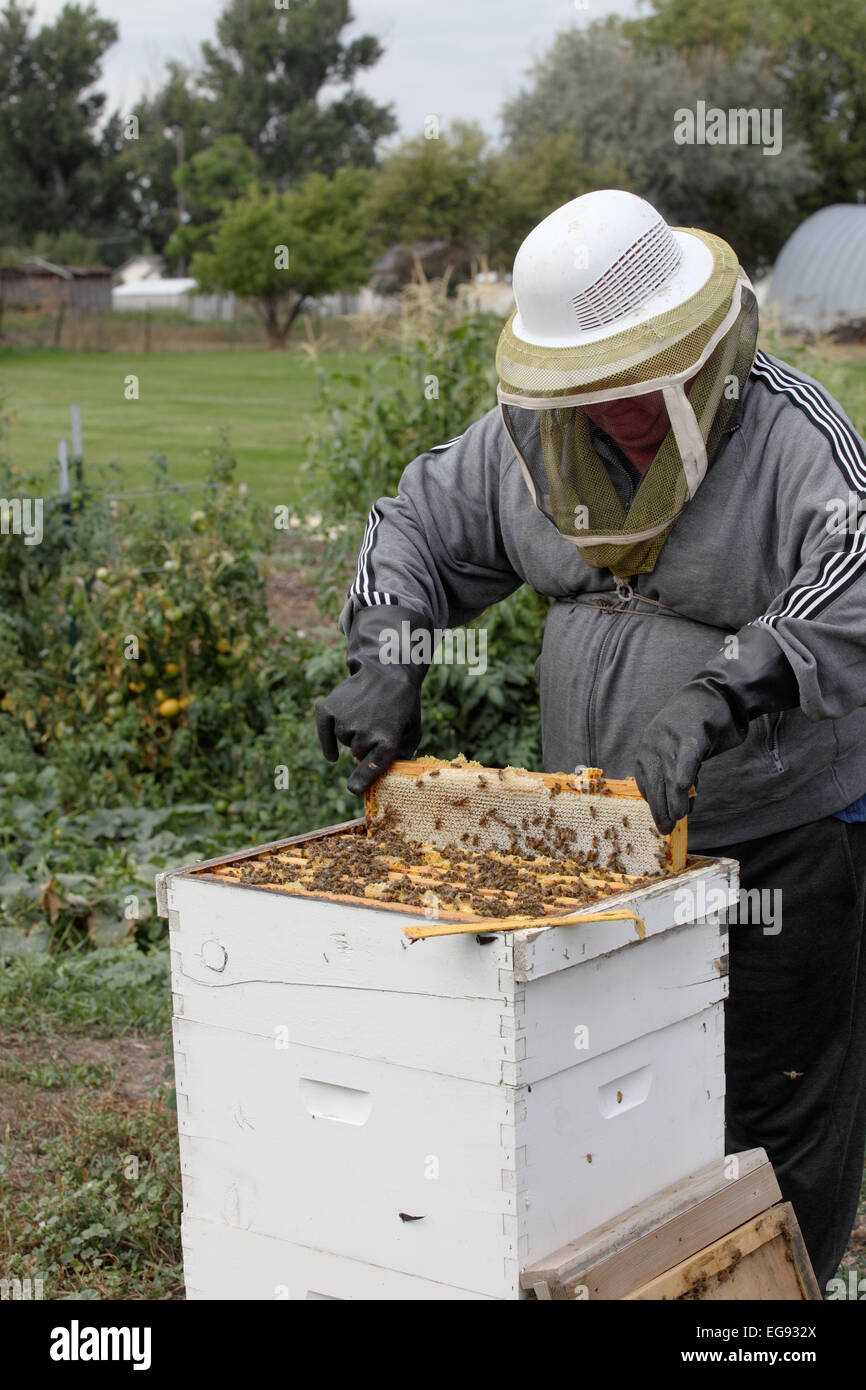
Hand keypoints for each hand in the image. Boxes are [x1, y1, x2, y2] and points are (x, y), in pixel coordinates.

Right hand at [315, 604, 431, 794]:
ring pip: (344, 740)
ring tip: (365, 714)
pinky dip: (326, 741)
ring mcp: (344, 720)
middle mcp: (364, 731)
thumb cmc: (402, 704)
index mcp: (388, 739)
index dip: (363, 779)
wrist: (386, 669)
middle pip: (358, 754)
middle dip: (365, 746)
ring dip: (352, 733)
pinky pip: (324, 732)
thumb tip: (387, 776)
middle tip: (376, 725)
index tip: (353, 788)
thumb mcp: (413, 729)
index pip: (373, 766)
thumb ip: (403, 754)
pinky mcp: (328, 709)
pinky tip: (332, 756)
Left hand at [634, 624, 798, 833]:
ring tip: (677, 818)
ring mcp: (671, 737)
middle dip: (659, 807)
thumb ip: (675, 773)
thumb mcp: (679, 750)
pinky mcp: (692, 734)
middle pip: (654, 781)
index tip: (660, 820)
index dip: (653, 803)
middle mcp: (654, 741)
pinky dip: (684, 777)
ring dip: (673, 799)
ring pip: (669, 775)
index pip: (645, 781)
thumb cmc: (699, 727)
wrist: (718, 694)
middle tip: (666, 828)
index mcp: (647, 747)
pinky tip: (684, 793)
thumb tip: (677, 804)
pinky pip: (686, 761)